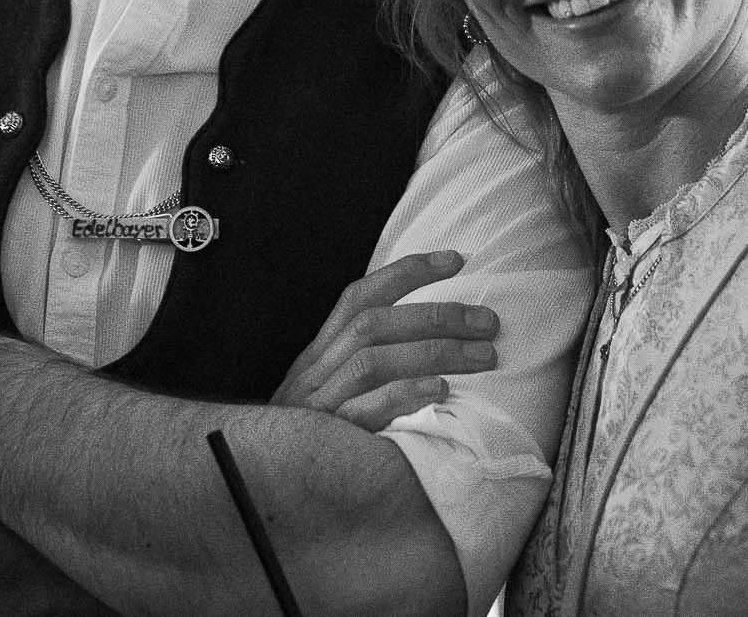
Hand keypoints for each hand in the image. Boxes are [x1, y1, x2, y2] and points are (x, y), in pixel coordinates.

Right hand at [270, 250, 499, 431]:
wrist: (258, 487)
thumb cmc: (314, 438)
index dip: (408, 272)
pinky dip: (403, 394)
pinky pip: (364, 410)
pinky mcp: (327, 441)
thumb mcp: (330, 392)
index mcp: (320, 353)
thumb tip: (435, 341)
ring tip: (484, 356)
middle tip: (489, 321)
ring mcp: (318, 405)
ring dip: (434, 351)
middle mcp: (316, 371)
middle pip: (374, 325)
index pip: (360, 296)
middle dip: (437, 316)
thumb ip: (368, 365)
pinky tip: (440, 390)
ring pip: (373, 361)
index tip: (457, 260)